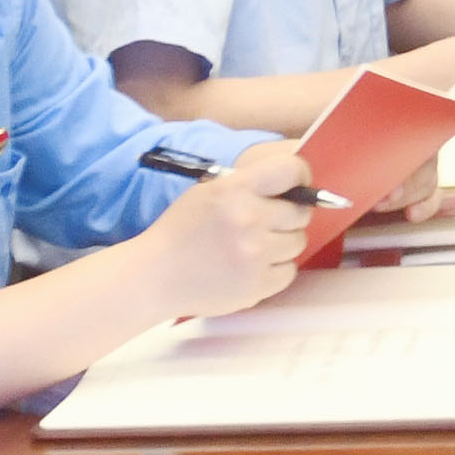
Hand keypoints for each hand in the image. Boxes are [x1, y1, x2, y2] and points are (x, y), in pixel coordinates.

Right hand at [128, 142, 313, 317]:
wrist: (154, 276)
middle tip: (266, 223)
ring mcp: (255, 254)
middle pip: (300, 212)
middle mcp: (249, 219)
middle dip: (288, 216)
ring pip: (298, 242)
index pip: (291, 170)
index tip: (297, 185)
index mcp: (235, 190)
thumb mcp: (208, 192)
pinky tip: (251, 267)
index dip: (299, 176)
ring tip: (253, 247)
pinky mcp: (257, 285)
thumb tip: (294, 184)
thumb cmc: (181, 232)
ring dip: (282, 244)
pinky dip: (275, 270)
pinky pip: (289, 271)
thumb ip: (249, 184)